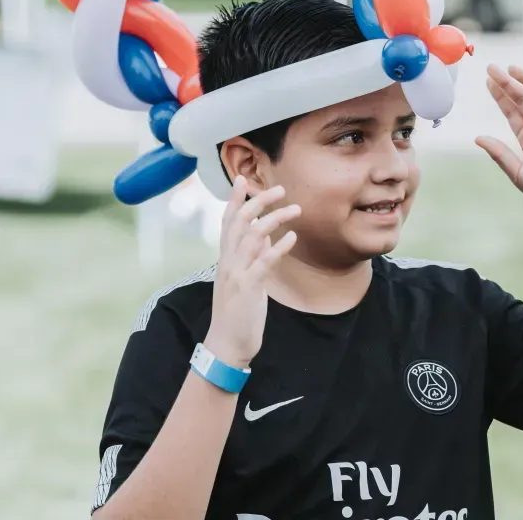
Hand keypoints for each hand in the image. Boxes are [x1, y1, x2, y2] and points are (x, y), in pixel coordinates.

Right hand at [203, 177, 300, 368]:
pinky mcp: (248, 288)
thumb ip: (252, 255)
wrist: (227, 343)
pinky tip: (293, 238)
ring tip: (296, 210)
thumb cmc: (237, 311)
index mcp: (226, 258)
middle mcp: (228, 261)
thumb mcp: (243, 279)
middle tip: (280, 189)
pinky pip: (264, 262)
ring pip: (252, 236)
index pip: (228, 221)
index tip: (243, 179)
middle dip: (258, 202)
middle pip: (239, 222)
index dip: (235, 199)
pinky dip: (278, 247)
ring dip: (275, 219)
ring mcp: (237, 273)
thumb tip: (267, 235)